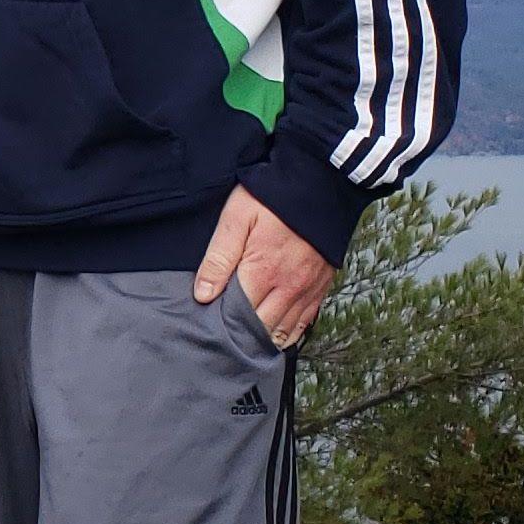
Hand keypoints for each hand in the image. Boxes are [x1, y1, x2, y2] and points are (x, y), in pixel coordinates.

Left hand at [192, 187, 334, 348]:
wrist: (320, 182)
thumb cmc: (274, 197)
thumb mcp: (236, 218)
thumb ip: (218, 258)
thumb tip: (203, 294)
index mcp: (263, 272)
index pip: (238, 316)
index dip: (222, 324)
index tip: (208, 326)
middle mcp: (288, 287)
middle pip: (261, 329)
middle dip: (241, 335)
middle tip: (222, 336)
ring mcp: (308, 289)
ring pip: (284, 331)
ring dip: (264, 337)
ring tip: (244, 341)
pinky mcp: (321, 286)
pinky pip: (305, 322)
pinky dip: (289, 333)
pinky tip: (275, 335)